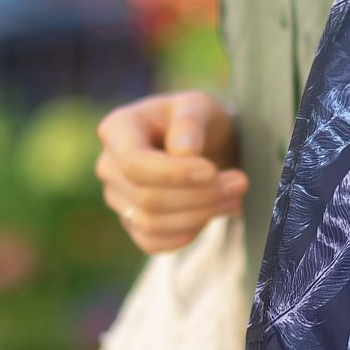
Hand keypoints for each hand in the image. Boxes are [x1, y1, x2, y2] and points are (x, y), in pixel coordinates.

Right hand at [95, 90, 249, 254]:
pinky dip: (187, 234)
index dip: (173, 174)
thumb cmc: (200, 121)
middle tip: (240, 183)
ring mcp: (117, 197)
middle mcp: (109, 165)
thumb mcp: (199, 106)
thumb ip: (190, 122)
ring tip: (234, 197)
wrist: (206, 144)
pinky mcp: (132, 222)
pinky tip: (213, 214)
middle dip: (199, 196)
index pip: (134, 163)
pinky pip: (152, 242)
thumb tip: (183, 151)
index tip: (212, 171)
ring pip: (151, 224)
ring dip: (200, 216)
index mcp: (117, 129)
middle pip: (147, 198)